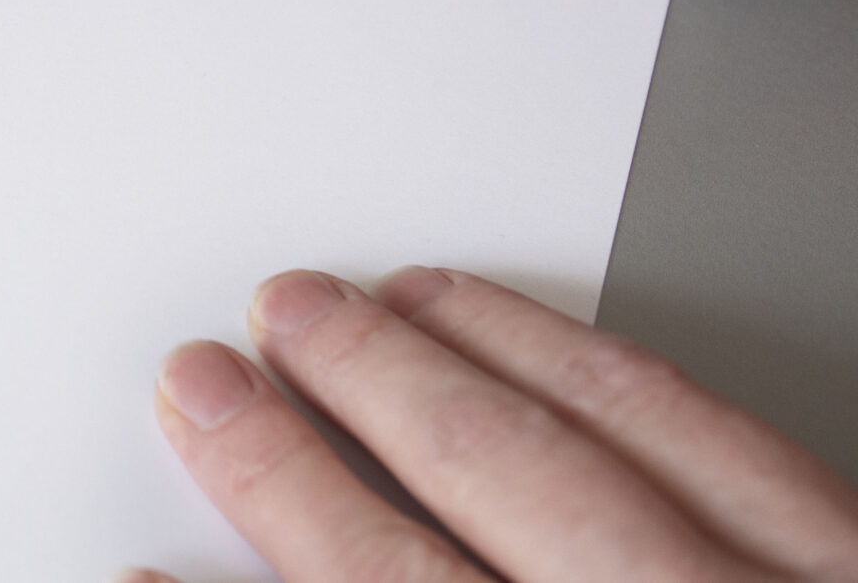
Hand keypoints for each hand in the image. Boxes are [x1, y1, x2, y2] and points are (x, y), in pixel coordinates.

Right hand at [134, 268, 857, 581]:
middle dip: (310, 447)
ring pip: (586, 451)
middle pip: (462, 534)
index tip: (145, 568)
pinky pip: (716, 430)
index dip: (261, 578)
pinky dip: (598, 362)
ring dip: (439, 365)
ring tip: (345, 305)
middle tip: (218, 374)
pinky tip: (535, 333)